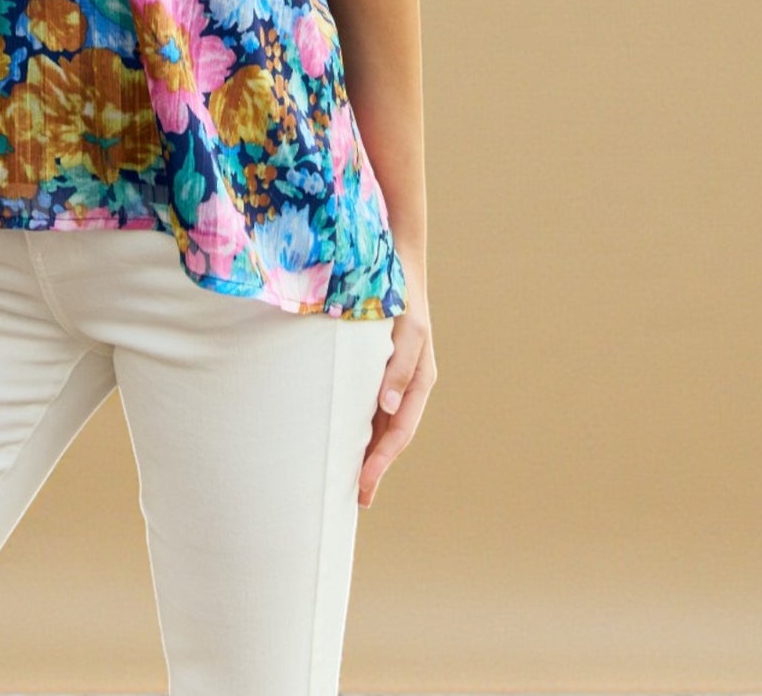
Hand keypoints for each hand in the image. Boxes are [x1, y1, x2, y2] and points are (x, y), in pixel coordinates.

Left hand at [359, 292, 435, 508]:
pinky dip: (359, 426)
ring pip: (380, 424)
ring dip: (366, 451)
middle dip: (375, 467)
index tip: (364, 485)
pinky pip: (367, 404)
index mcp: (420, 381)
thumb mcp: (408, 331)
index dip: (382, 461)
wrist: (394, 262)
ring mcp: (391, 378)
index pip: (399, 432)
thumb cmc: (403, 297)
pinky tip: (341, 438)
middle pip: (391, 436)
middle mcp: (406, 385)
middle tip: (355, 499)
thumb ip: (400, 366)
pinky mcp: (375, 367)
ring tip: (346, 479)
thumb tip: (388, 405)